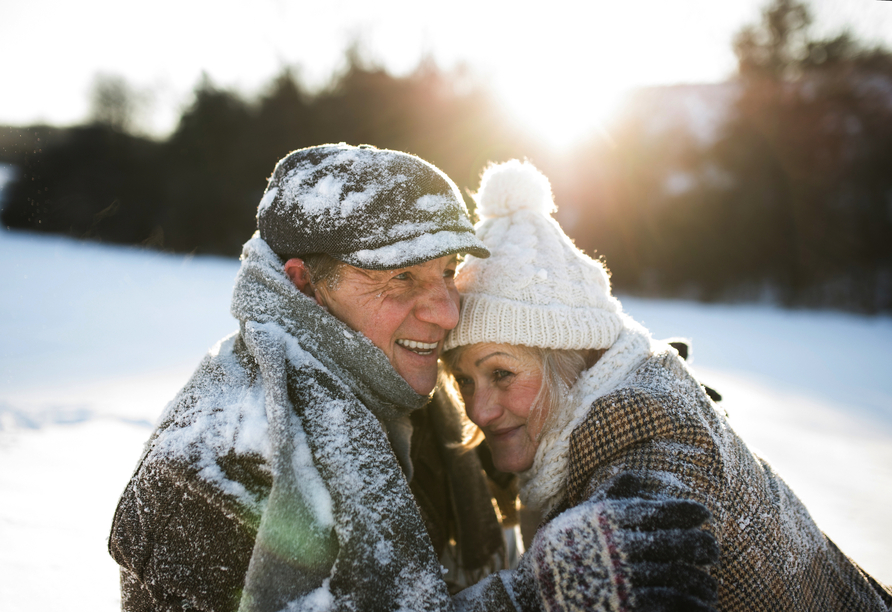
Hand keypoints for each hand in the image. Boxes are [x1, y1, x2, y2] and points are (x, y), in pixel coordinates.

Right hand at [529, 472, 718, 611]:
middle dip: (701, 545)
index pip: (659, 510)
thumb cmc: (560, 550)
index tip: (703, 514)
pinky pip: (671, 602)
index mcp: (610, 520)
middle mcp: (619, 545)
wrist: (532, 592)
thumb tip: (634, 473)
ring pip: (678, 574)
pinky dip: (692, 604)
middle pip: (676, 542)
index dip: (686, 511)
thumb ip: (609, 494)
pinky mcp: (626, 605)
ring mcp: (623, 577)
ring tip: (709, 583)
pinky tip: (702, 605)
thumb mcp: (579, 516)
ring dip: (701, 580)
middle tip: (712, 548)